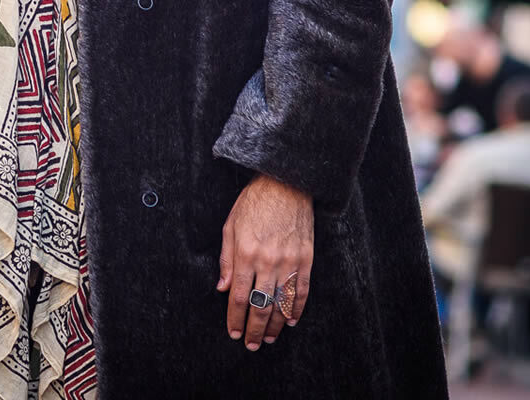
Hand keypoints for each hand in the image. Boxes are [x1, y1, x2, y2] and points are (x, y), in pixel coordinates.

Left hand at [216, 174, 312, 348]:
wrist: (286, 184)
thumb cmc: (253, 203)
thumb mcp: (230, 226)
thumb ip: (226, 259)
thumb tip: (222, 289)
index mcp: (246, 253)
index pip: (239, 296)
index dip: (235, 318)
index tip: (233, 332)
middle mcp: (268, 261)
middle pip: (260, 305)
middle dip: (253, 328)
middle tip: (250, 344)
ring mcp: (290, 262)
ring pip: (281, 303)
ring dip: (274, 325)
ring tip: (267, 338)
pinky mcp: (307, 259)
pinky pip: (302, 291)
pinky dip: (296, 309)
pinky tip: (289, 321)